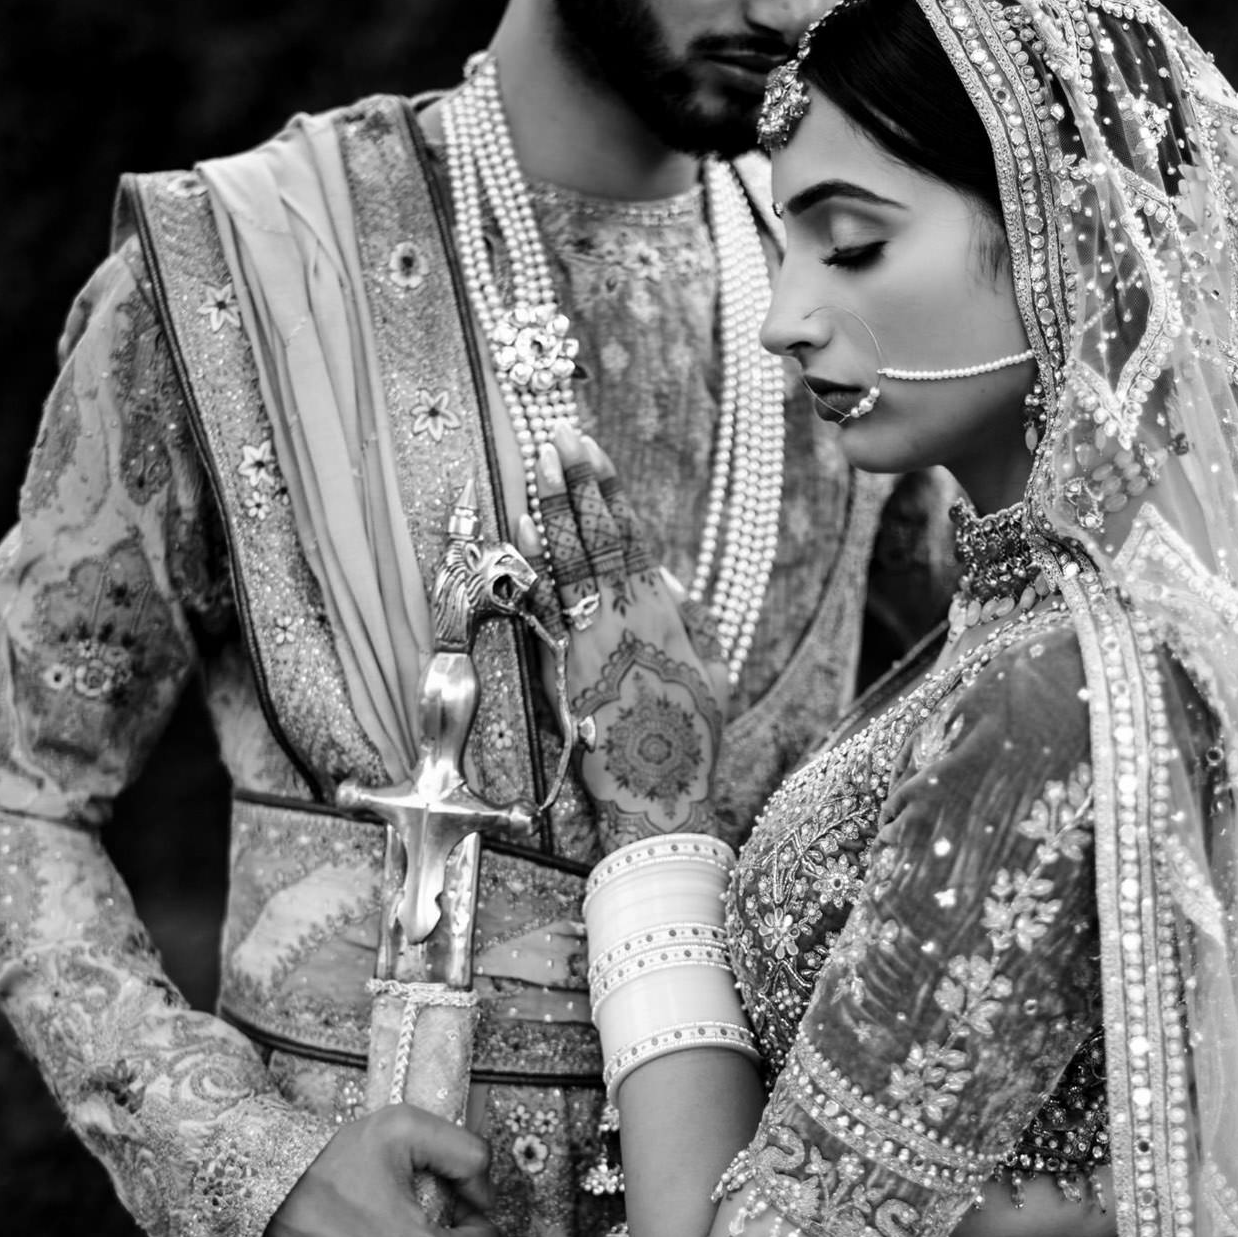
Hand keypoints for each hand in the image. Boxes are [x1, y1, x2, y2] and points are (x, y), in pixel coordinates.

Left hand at [525, 425, 730, 849]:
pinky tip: (524, 528)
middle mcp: (627, 622)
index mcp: (667, 619)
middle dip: (577, 485)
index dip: (611, 492)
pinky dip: (535, 563)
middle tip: (560, 438)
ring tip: (540, 464)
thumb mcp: (713, 674)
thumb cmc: (690, 739)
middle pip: (596, 540)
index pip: (632, 539)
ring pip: (569, 564)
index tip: (594, 452)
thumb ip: (689, 618)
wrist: (656, 798)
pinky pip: (547, 605)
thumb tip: (661, 571)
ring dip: (554, 510)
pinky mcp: (565, 669)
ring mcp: (591, 643)